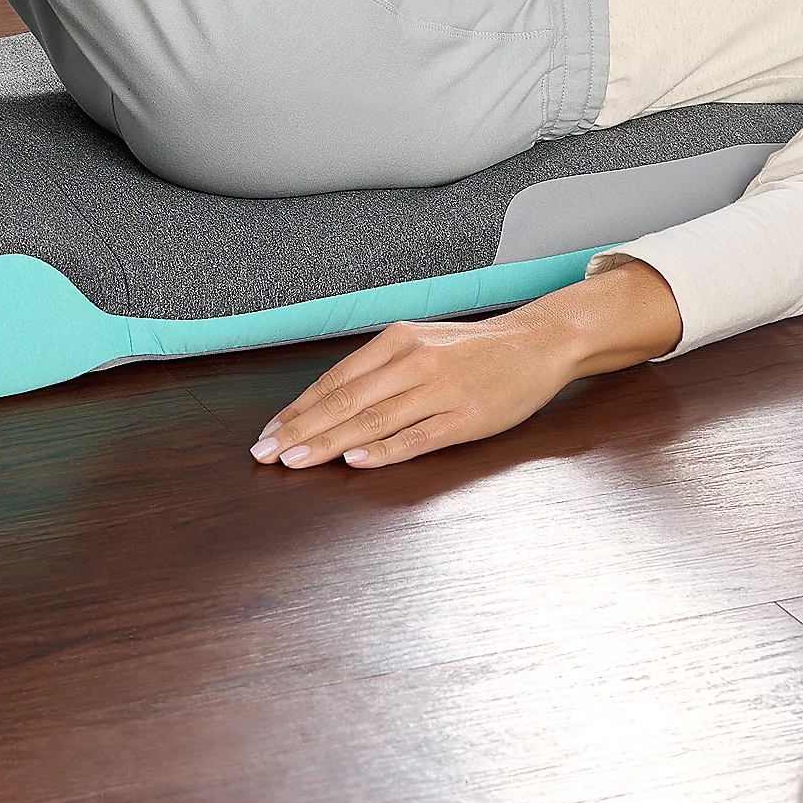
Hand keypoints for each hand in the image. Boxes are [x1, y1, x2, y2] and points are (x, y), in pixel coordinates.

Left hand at [250, 259, 682, 470]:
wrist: (537, 343)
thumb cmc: (474, 350)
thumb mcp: (422, 342)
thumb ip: (381, 368)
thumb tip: (329, 402)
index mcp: (399, 340)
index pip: (337, 379)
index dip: (299, 408)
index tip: (268, 431)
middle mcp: (414, 362)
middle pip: (346, 401)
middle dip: (300, 429)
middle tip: (265, 454)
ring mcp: (440, 391)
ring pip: (373, 420)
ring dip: (329, 444)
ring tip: (295, 462)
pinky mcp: (464, 418)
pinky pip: (416, 437)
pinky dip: (384, 450)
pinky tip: (356, 461)